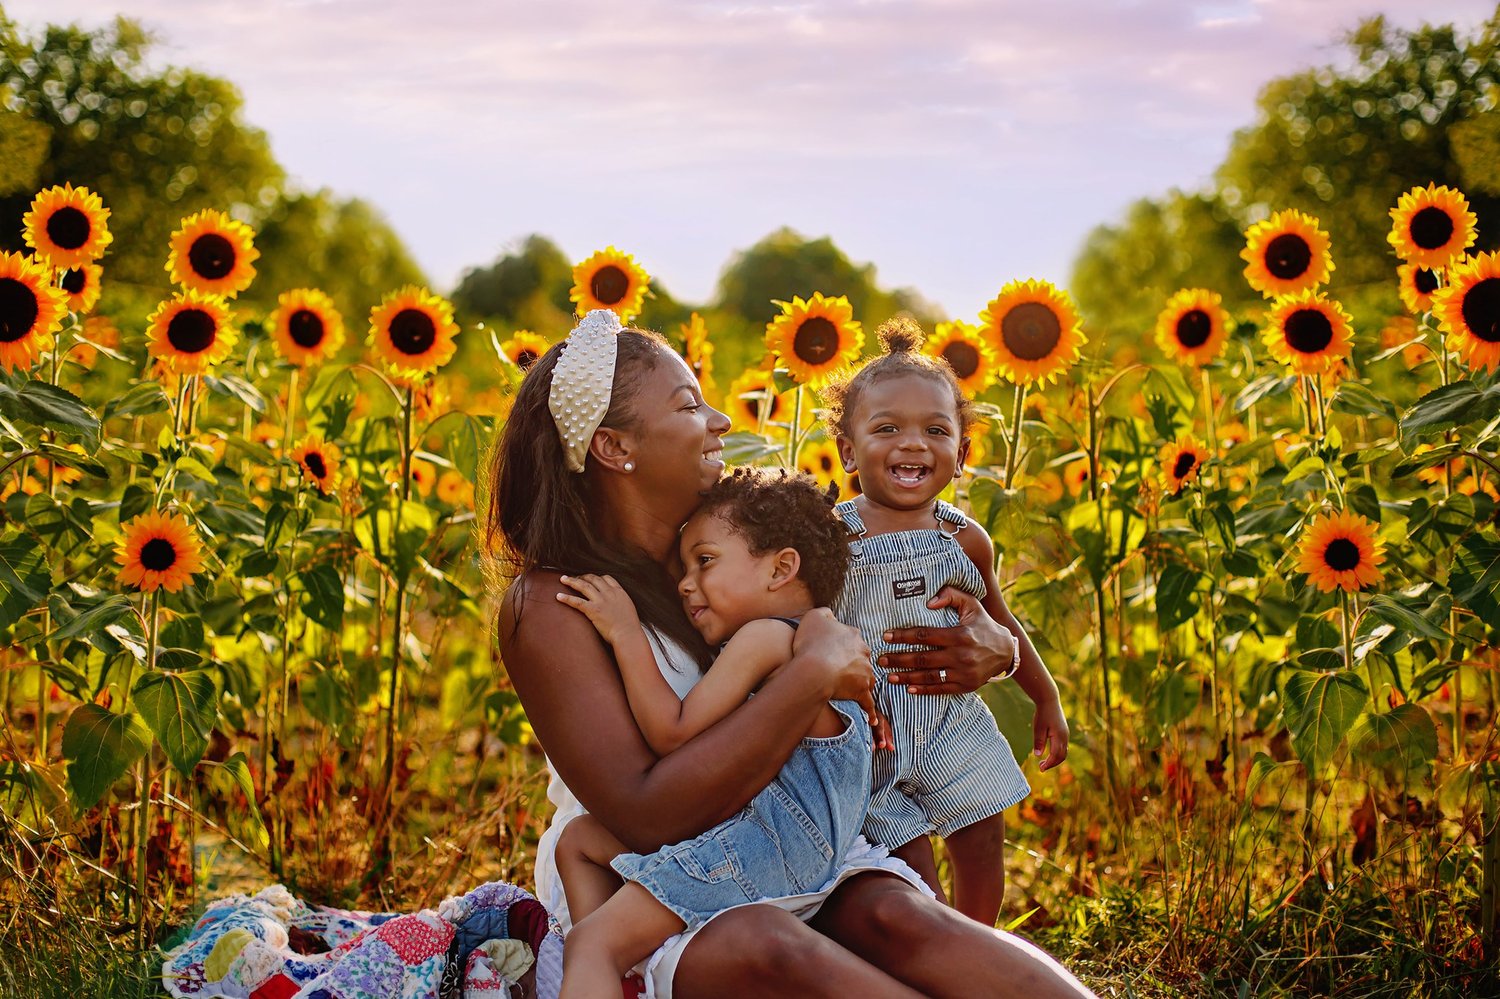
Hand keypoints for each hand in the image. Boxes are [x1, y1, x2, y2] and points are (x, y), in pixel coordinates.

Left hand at [555, 574, 640, 645]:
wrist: (628, 635)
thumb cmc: (629, 626)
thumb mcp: (628, 608)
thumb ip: (620, 602)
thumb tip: (615, 605)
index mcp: (619, 592)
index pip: (606, 578)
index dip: (597, 577)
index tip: (591, 579)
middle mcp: (609, 593)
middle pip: (593, 578)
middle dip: (583, 576)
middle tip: (575, 578)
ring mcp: (601, 601)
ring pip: (583, 585)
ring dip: (572, 581)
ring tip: (563, 579)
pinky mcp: (593, 610)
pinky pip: (577, 601)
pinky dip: (566, 598)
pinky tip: (558, 596)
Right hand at [792, 610, 890, 749]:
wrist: (814, 667)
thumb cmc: (811, 642)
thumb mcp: (814, 616)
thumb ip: (825, 614)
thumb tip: (831, 616)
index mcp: (853, 635)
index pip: (851, 639)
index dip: (841, 645)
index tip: (832, 651)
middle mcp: (863, 653)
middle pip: (862, 659)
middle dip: (854, 664)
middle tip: (840, 671)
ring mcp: (864, 672)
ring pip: (867, 678)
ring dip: (861, 684)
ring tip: (853, 692)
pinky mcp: (861, 691)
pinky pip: (868, 703)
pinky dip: (870, 712)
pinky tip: (872, 721)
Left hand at [879, 587, 1010, 693]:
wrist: (1006, 651)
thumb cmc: (983, 625)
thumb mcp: (972, 604)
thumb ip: (951, 595)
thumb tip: (929, 601)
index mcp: (959, 635)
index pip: (924, 636)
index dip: (903, 636)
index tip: (887, 636)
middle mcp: (960, 655)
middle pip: (922, 658)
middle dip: (898, 659)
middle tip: (881, 659)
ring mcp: (963, 673)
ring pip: (928, 677)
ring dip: (906, 677)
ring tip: (889, 676)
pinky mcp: (965, 686)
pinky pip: (940, 689)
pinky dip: (923, 690)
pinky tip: (908, 688)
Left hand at [1032, 698, 1068, 771]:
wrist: (1049, 700)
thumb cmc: (1042, 713)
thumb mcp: (1038, 727)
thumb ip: (1039, 741)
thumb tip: (1038, 755)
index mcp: (1059, 736)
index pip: (1056, 755)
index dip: (1049, 764)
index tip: (1041, 769)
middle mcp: (1065, 737)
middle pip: (1062, 756)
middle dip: (1052, 764)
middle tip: (1041, 768)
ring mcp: (1066, 734)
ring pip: (1063, 752)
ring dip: (1055, 759)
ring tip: (1043, 762)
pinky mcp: (1064, 732)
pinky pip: (1063, 747)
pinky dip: (1057, 753)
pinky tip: (1049, 753)